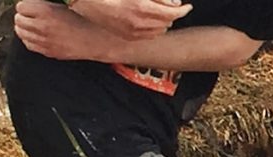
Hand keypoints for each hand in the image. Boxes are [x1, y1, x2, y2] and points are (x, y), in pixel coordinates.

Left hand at [15, 0, 118, 61]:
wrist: (97, 39)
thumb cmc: (83, 20)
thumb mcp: (63, 4)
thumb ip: (44, 3)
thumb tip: (31, 4)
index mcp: (46, 11)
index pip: (21, 6)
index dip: (28, 5)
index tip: (34, 6)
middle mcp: (42, 27)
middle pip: (18, 19)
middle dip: (24, 15)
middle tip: (33, 15)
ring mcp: (44, 41)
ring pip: (21, 32)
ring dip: (25, 27)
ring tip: (34, 24)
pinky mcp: (48, 52)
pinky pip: (28, 44)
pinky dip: (30, 39)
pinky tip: (38, 35)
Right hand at [69, 0, 191, 40]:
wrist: (85, 1)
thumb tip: (174, 2)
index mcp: (142, 7)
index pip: (173, 13)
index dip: (183, 10)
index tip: (187, 6)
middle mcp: (139, 22)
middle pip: (168, 22)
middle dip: (173, 14)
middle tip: (173, 7)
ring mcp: (133, 31)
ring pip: (160, 30)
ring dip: (164, 22)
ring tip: (162, 13)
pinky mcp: (128, 36)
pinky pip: (149, 36)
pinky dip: (154, 29)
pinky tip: (150, 21)